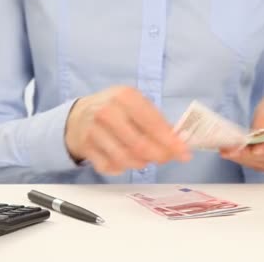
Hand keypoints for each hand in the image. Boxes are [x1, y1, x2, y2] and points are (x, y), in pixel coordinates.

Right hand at [65, 86, 190, 174]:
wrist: (78, 115)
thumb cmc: (114, 109)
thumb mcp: (135, 104)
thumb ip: (156, 120)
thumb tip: (179, 141)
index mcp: (125, 96)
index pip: (153, 123)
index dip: (171, 141)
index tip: (184, 153)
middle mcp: (108, 111)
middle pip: (140, 145)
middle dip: (159, 155)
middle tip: (166, 158)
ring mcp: (94, 130)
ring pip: (125, 159)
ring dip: (141, 163)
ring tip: (146, 158)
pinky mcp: (86, 147)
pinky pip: (110, 166)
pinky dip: (122, 167)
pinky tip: (125, 159)